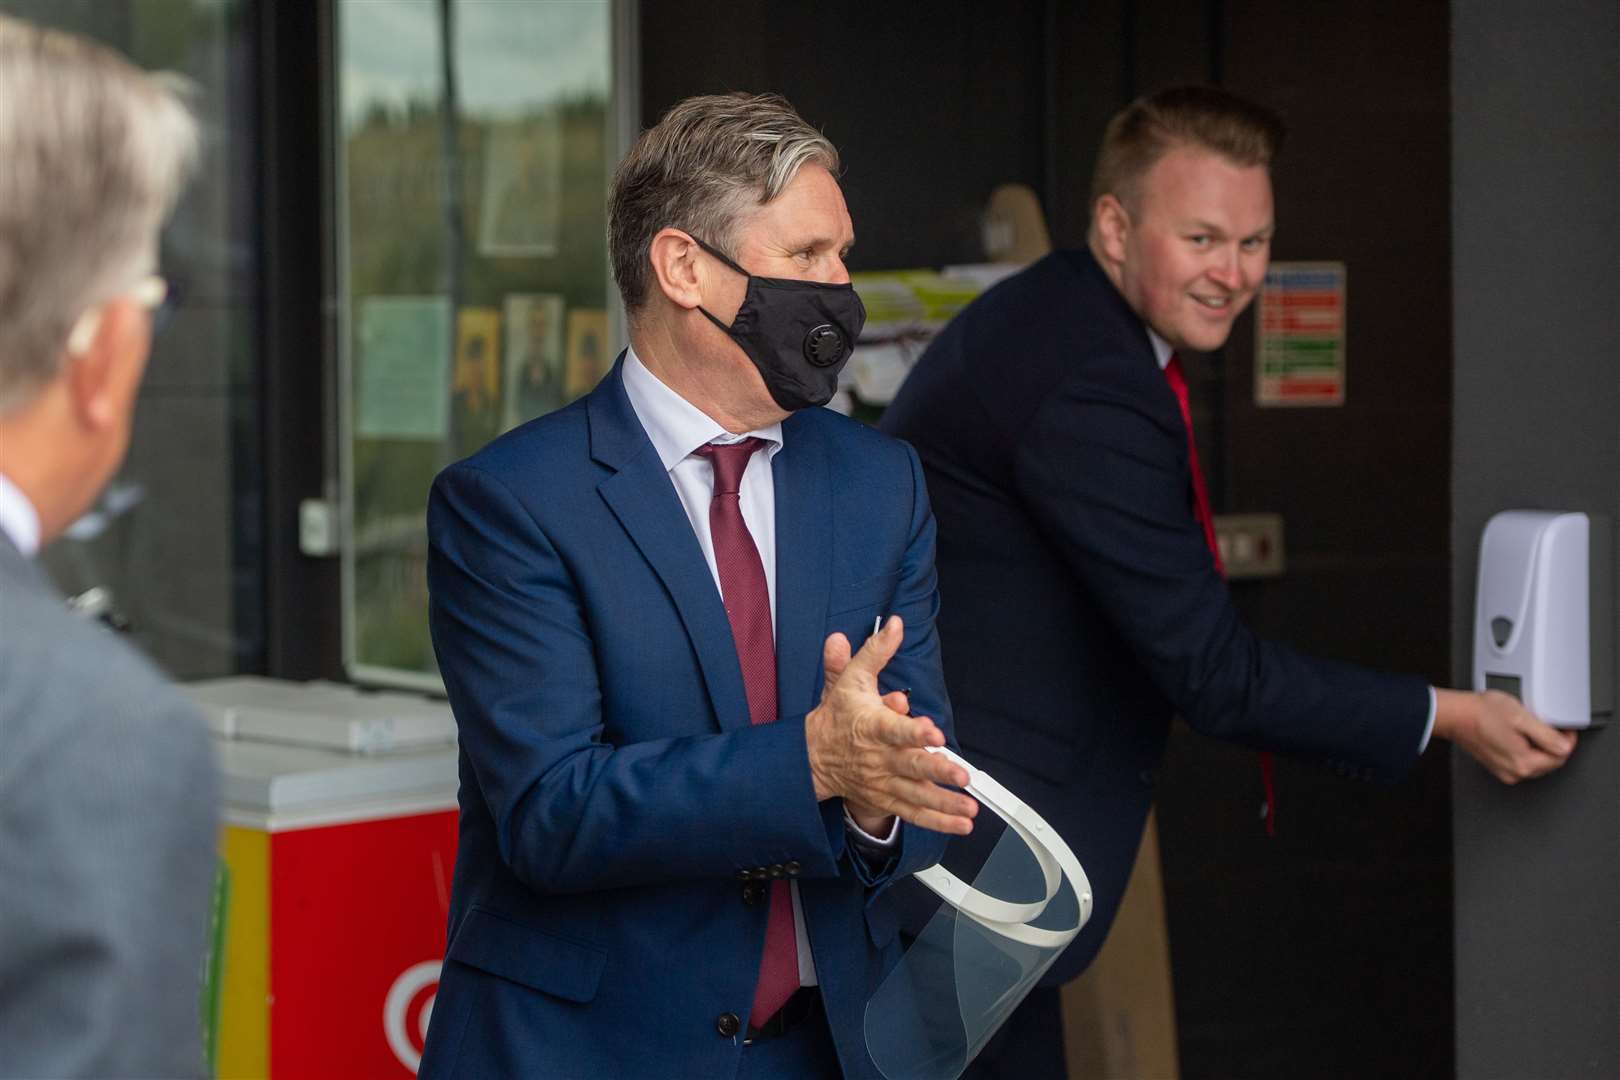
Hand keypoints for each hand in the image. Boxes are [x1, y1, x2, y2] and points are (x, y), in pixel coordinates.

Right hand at [804, 616, 977, 834]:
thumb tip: (894, 625)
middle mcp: (879, 757)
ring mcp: (884, 781)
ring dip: (944, 804)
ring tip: (969, 809)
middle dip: (937, 771)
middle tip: (961, 775)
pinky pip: (914, 813)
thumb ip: (874, 652)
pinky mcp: (888, 798)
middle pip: (911, 765)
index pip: (893, 728)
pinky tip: (962, 824)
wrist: (812, 757)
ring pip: (916, 795)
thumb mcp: (850, 679)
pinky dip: (938, 821)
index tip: (933, 731)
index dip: (913, 731)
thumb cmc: (837, 715)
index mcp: (871, 726)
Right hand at [1435, 688, 1575, 783]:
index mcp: (1524, 763)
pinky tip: (1515, 734)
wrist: (1455, 715)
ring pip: (1536, 762)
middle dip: (1553, 743)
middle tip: (1547, 723)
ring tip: (1528, 726)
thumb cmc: (1481, 713)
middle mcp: (1515, 772)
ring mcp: (1505, 771)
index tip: (1564, 726)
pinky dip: (1525, 749)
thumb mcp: (1521, 717)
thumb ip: (1548, 735)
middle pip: (1550, 761)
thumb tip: (1565, 746)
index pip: (1561, 756)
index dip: (1567, 738)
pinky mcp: (1497, 766)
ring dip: (1539, 746)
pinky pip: (1522, 761)